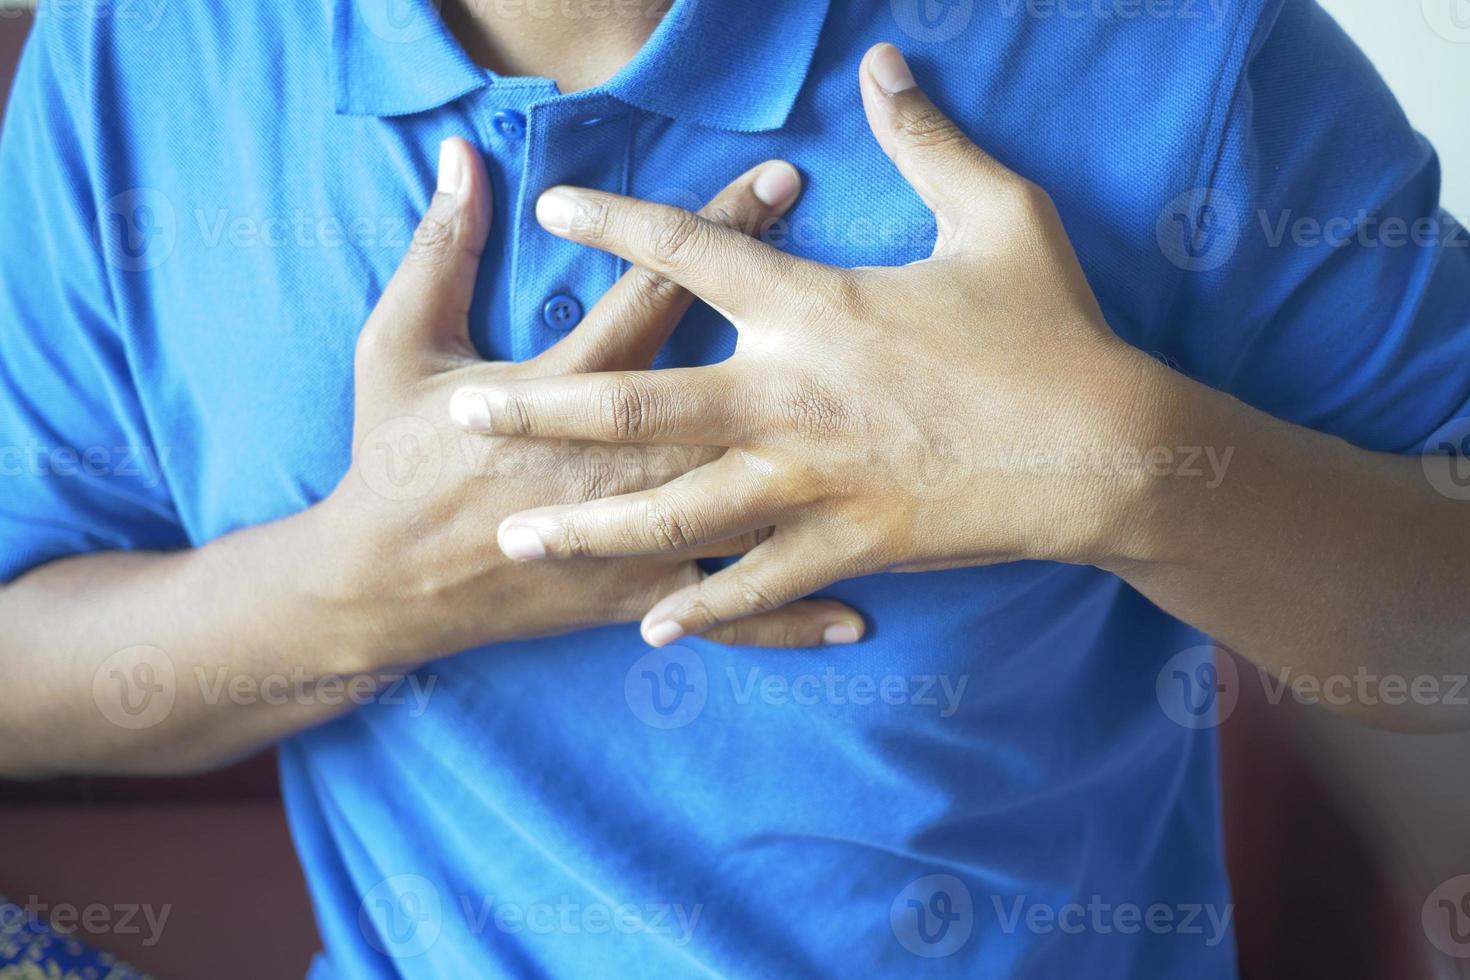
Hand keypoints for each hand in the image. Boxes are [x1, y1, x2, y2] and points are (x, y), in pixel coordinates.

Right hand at [319, 137, 865, 666]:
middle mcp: (615, 463)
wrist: (376, 585)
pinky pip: (724, 609)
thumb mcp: (397, 346)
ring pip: (746, 498)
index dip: (719, 231)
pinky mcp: (634, 592)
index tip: (782, 184)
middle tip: (874, 288)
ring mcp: (632, 534)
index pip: (656, 292)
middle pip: (726, 384)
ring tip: (894, 435)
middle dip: (801, 330)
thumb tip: (463, 163)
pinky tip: (854, 616)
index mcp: (560, 392)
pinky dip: (787, 617)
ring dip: (821, 468)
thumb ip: (439, 252)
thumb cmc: (391, 460)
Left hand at [445, 44, 1163, 646]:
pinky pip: (760, 582)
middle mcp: (790, 398)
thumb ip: (927, 140)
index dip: (620, 224)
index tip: (556, 206)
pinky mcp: (848, 545)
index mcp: (815, 309)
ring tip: (521, 538)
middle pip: (641, 403)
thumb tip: (883, 64)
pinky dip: (707, 604)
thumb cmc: (1051, 328)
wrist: (1107, 448)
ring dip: (592, 525)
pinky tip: (653, 627)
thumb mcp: (1000, 214)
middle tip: (469, 421)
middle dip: (547, 411)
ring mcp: (812, 482)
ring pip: (676, 509)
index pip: (693, 255)